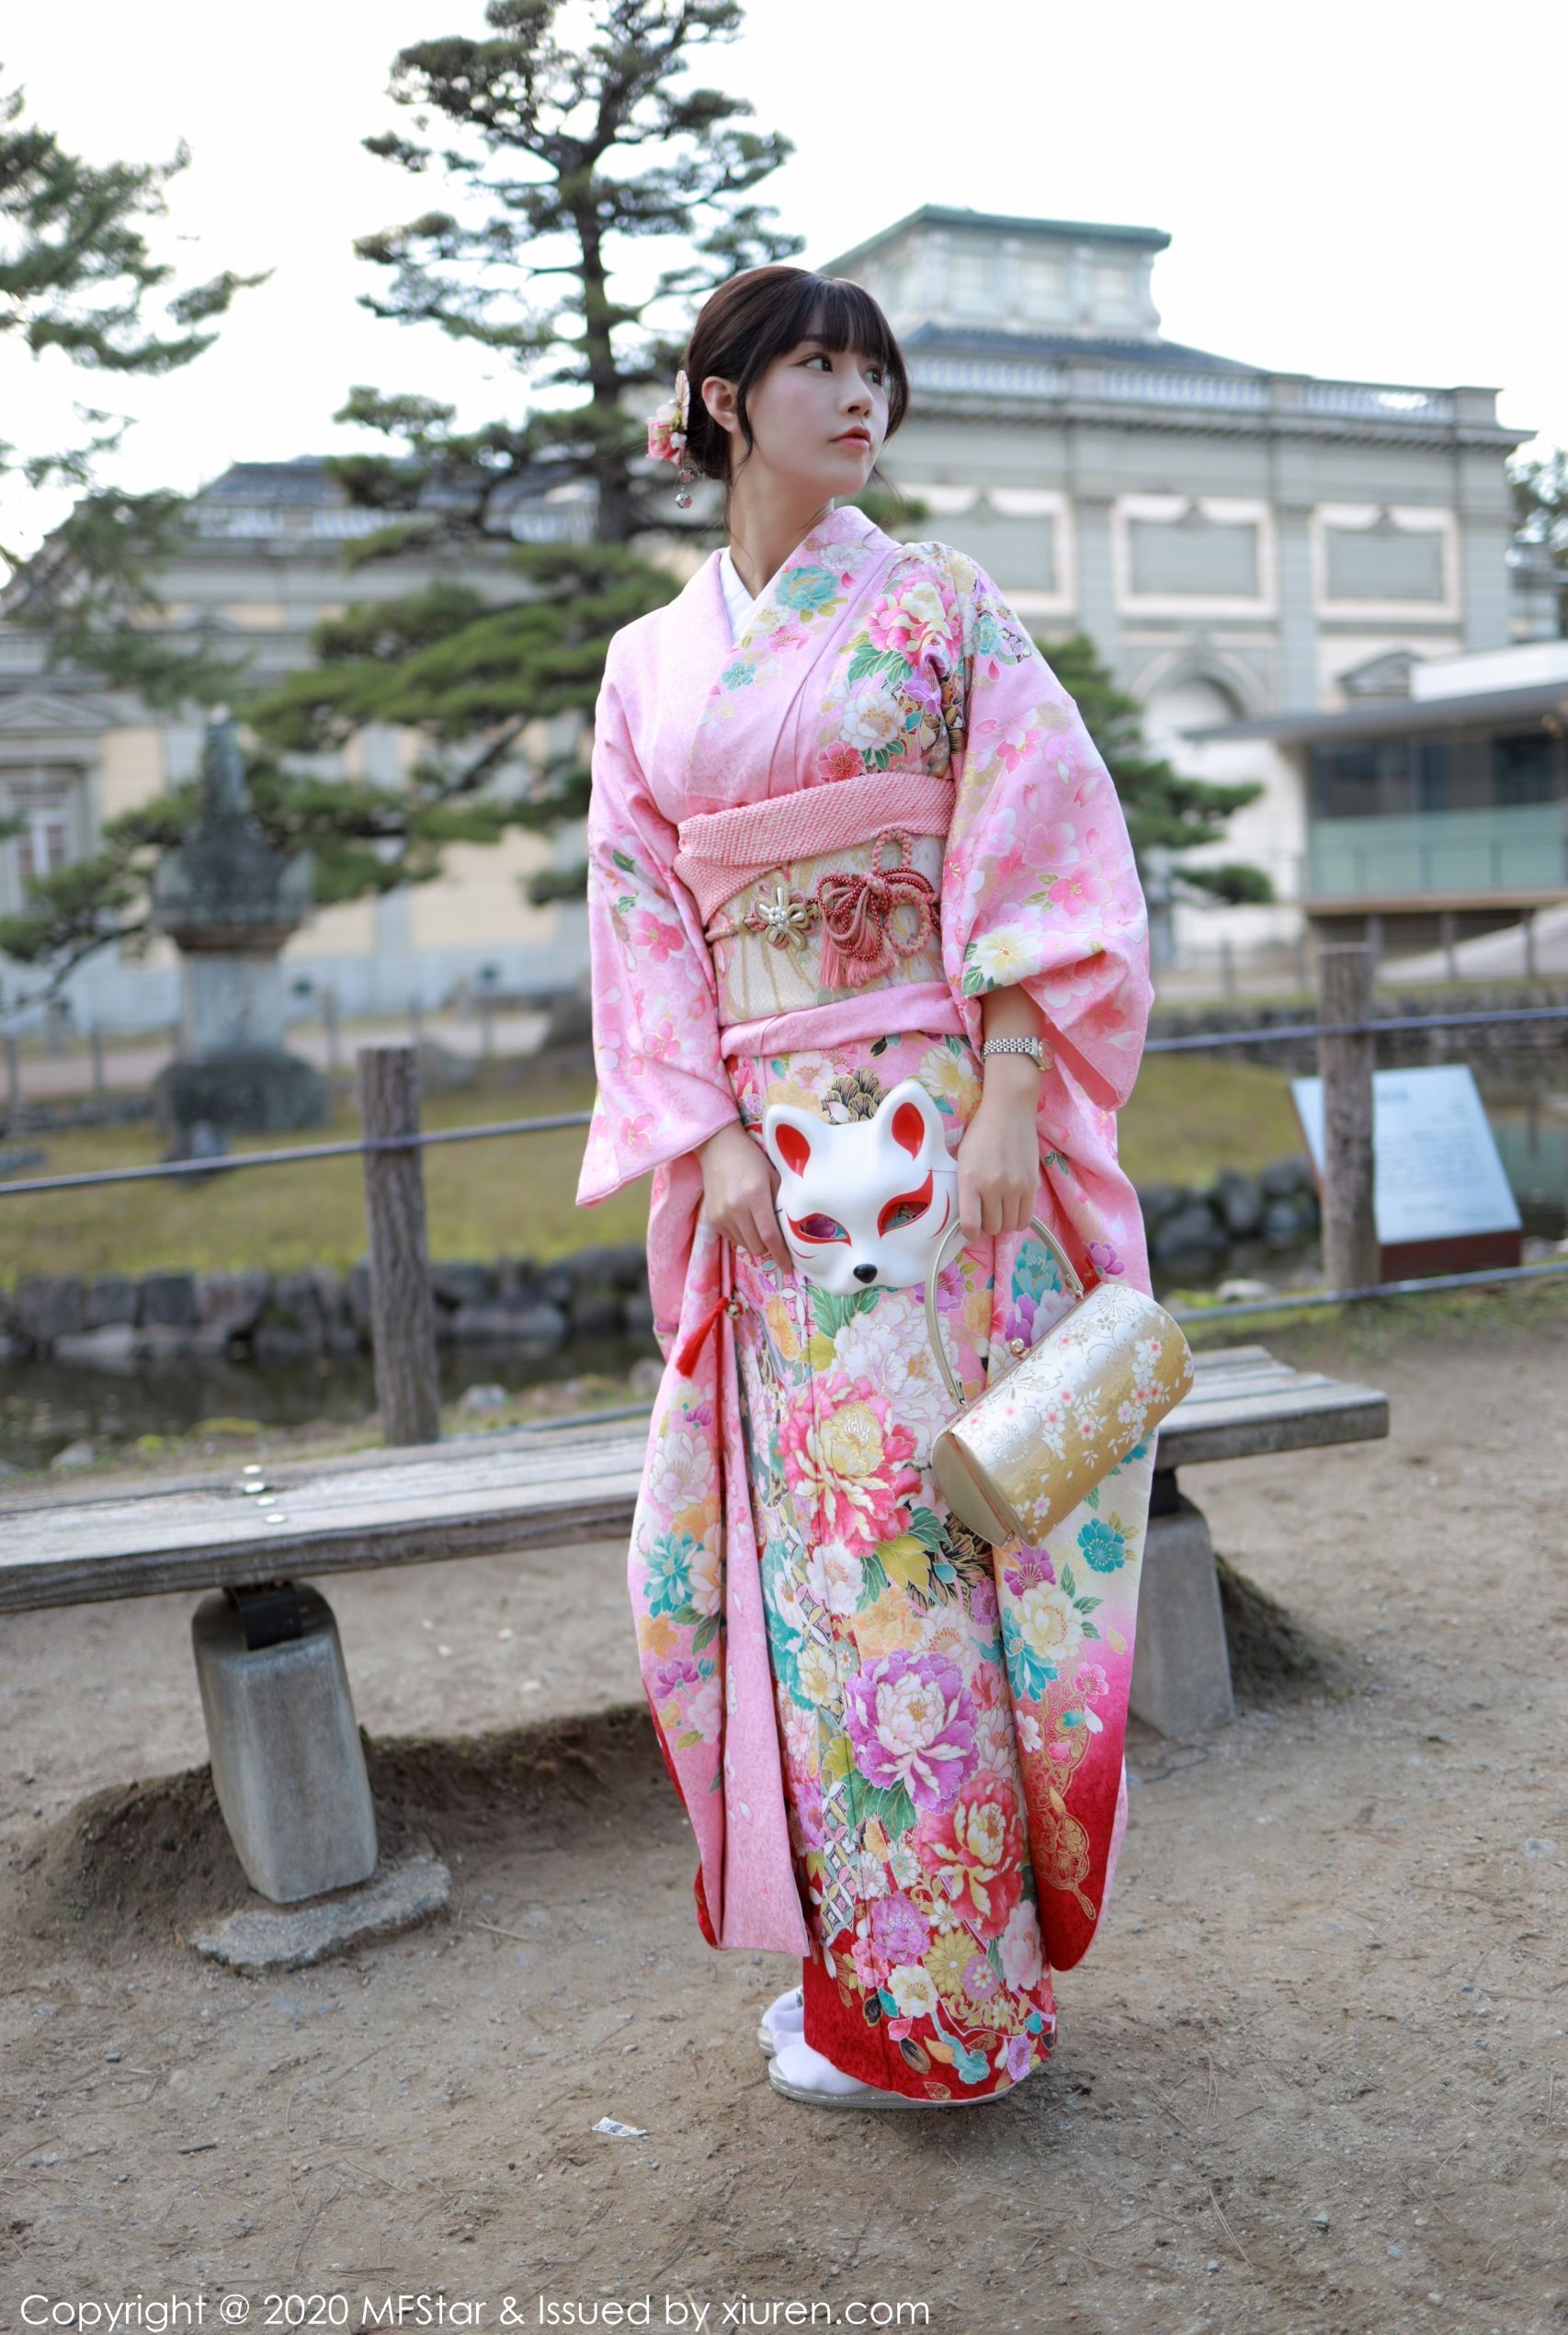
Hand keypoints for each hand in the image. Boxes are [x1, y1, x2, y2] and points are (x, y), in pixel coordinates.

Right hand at [698, 1121, 794, 1275]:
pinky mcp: (712, 1218)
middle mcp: (735, 1208)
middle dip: (770, 1248)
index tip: (790, 1269)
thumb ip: (783, 1202)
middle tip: (778, 1239)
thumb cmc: (751, 1159)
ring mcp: (721, 1215)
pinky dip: (743, 1236)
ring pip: (745, 1245)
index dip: (781, 1256)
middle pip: (757, 1247)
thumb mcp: (774, 1175)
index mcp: (754, 1195)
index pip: (770, 1236)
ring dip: (756, 1242)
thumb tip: (796, 1230)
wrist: (718, 1148)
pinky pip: (733, 1239)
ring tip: (760, 1225)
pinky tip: (746, 1220)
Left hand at [955, 1059, 1040, 1237]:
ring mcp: (1015, 1187)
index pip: (971, 1225)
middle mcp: (993, 1186)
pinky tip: (1013, 1208)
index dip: (969, 1233)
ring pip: (1010, 1226)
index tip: (970, 1229)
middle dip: (987, 1225)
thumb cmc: (980, 1134)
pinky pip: (1026, 1218)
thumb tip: (968, 1219)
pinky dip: (1018, 1219)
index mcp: (970, 1180)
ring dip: (1003, 1223)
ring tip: (999, 1209)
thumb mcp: (962, 1160)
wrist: (1008, 1111)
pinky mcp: (1032, 1185)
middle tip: (985, 1212)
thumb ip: (965, 1189)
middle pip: (992, 1227)